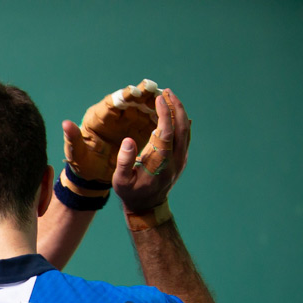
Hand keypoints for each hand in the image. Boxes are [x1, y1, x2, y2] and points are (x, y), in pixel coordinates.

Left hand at [64, 79, 160, 183]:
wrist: (93, 176)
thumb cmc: (82, 164)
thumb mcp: (76, 154)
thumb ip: (72, 139)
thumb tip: (65, 124)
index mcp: (98, 117)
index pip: (113, 101)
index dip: (125, 95)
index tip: (137, 91)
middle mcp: (115, 115)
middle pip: (132, 99)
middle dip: (145, 95)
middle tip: (160, 92)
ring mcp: (128, 121)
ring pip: (144, 107)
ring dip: (156, 103)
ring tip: (170, 101)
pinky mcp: (139, 129)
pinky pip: (152, 119)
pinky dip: (161, 116)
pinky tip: (173, 115)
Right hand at [112, 89, 190, 212]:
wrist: (147, 206)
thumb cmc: (131, 192)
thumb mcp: (120, 181)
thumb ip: (124, 161)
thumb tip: (129, 140)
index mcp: (160, 163)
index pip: (166, 133)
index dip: (164, 114)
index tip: (158, 99)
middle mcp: (175, 160)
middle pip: (181, 128)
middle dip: (175, 107)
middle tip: (167, 92)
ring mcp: (181, 159)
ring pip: (186, 130)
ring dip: (180, 112)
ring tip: (171, 97)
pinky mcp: (182, 158)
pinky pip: (186, 136)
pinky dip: (182, 121)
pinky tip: (177, 113)